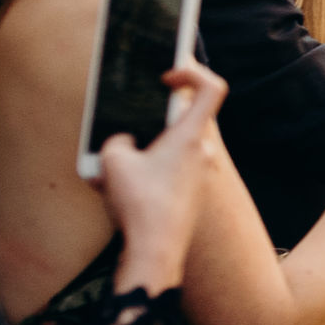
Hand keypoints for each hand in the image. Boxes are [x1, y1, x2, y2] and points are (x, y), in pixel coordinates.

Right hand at [95, 62, 227, 291]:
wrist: (156, 254)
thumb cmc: (140, 206)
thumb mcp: (113, 161)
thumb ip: (117, 140)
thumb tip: (125, 144)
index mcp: (192, 136)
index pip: (212, 88)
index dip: (192, 71)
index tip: (167, 75)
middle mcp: (203, 153)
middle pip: (184, 118)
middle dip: (153, 115)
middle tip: (129, 115)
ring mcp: (199, 176)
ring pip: (173, 147)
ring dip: (147, 147)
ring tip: (113, 159)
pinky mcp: (190, 195)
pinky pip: (170, 171)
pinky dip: (149, 171)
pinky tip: (119, 185)